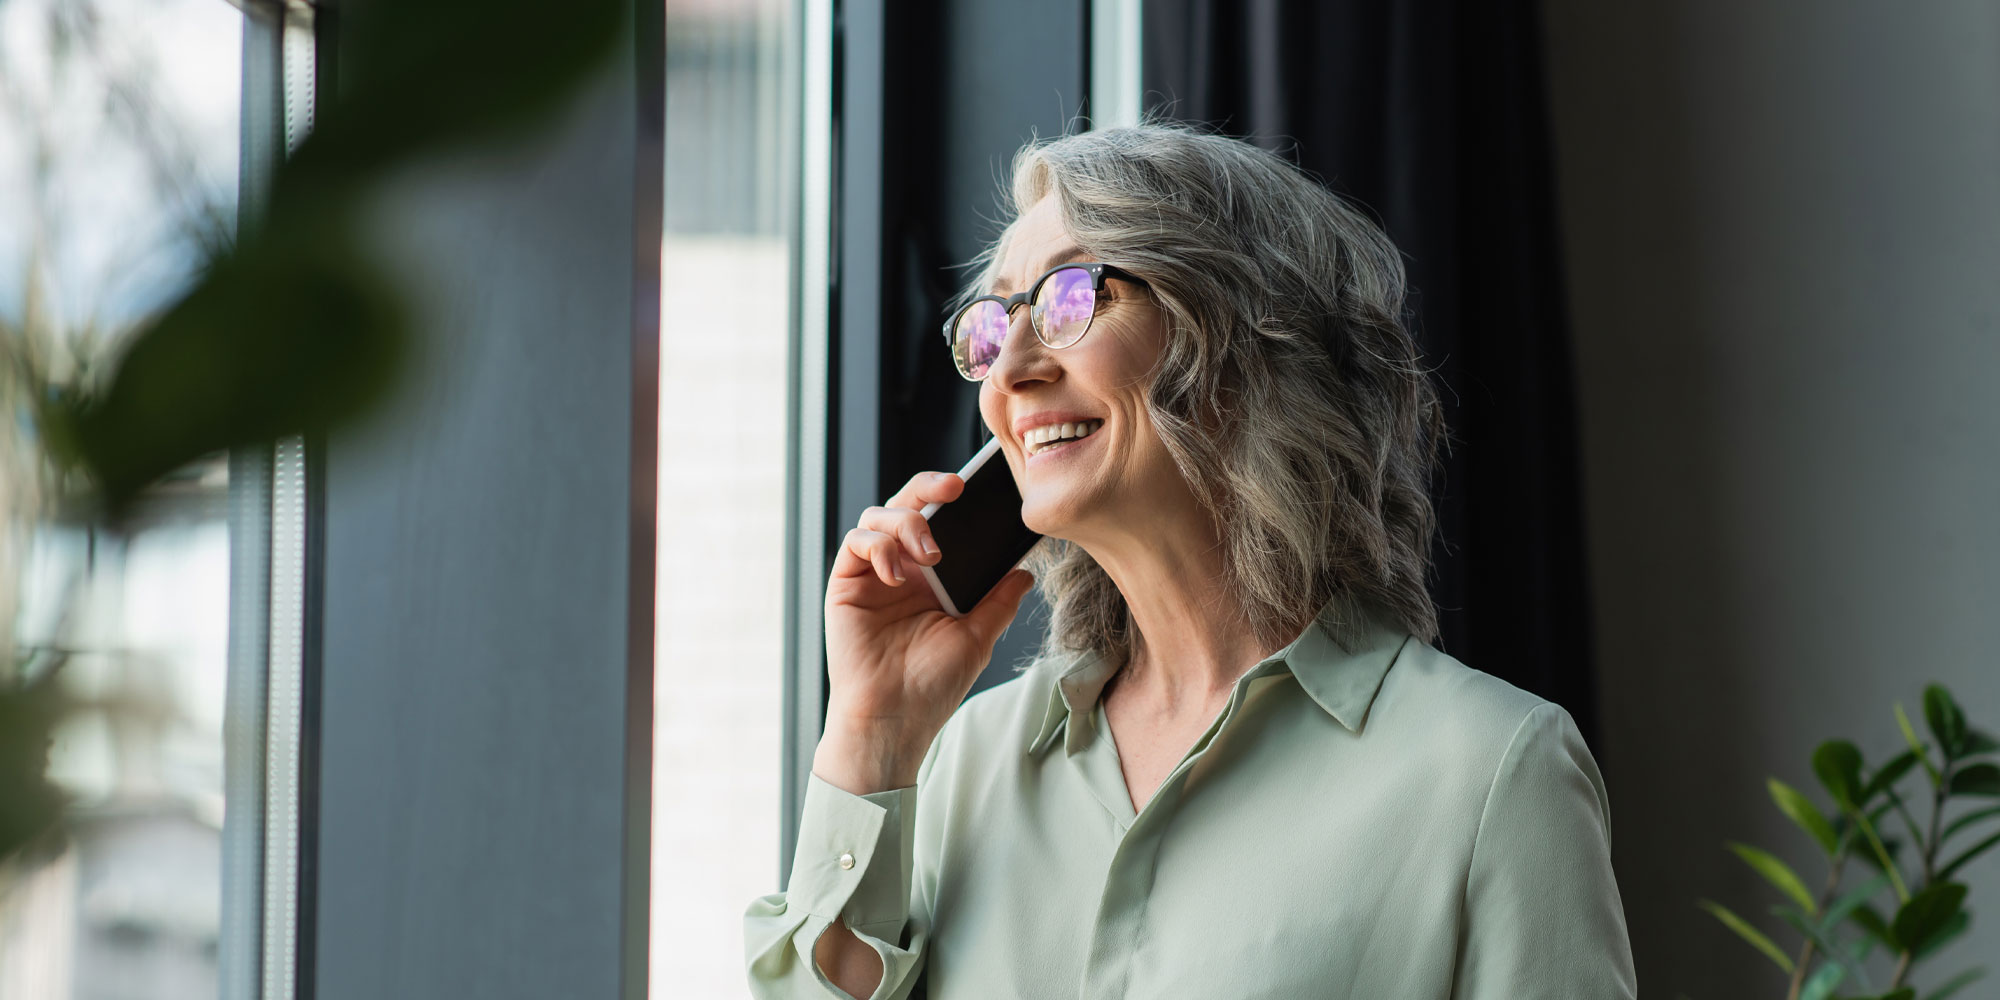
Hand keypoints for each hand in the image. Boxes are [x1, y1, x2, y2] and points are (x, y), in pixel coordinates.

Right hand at [817, 471, 1035, 791]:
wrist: (895, 719)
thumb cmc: (932, 686)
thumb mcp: (977, 637)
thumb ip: (999, 601)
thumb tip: (1025, 571)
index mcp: (930, 577)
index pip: (938, 521)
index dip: (949, 498)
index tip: (974, 487)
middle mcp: (899, 569)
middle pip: (905, 505)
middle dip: (927, 487)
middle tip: (954, 488)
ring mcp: (870, 575)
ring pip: (878, 516)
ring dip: (907, 522)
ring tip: (931, 556)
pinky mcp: (845, 585)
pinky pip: (855, 543)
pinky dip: (878, 547)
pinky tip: (898, 573)